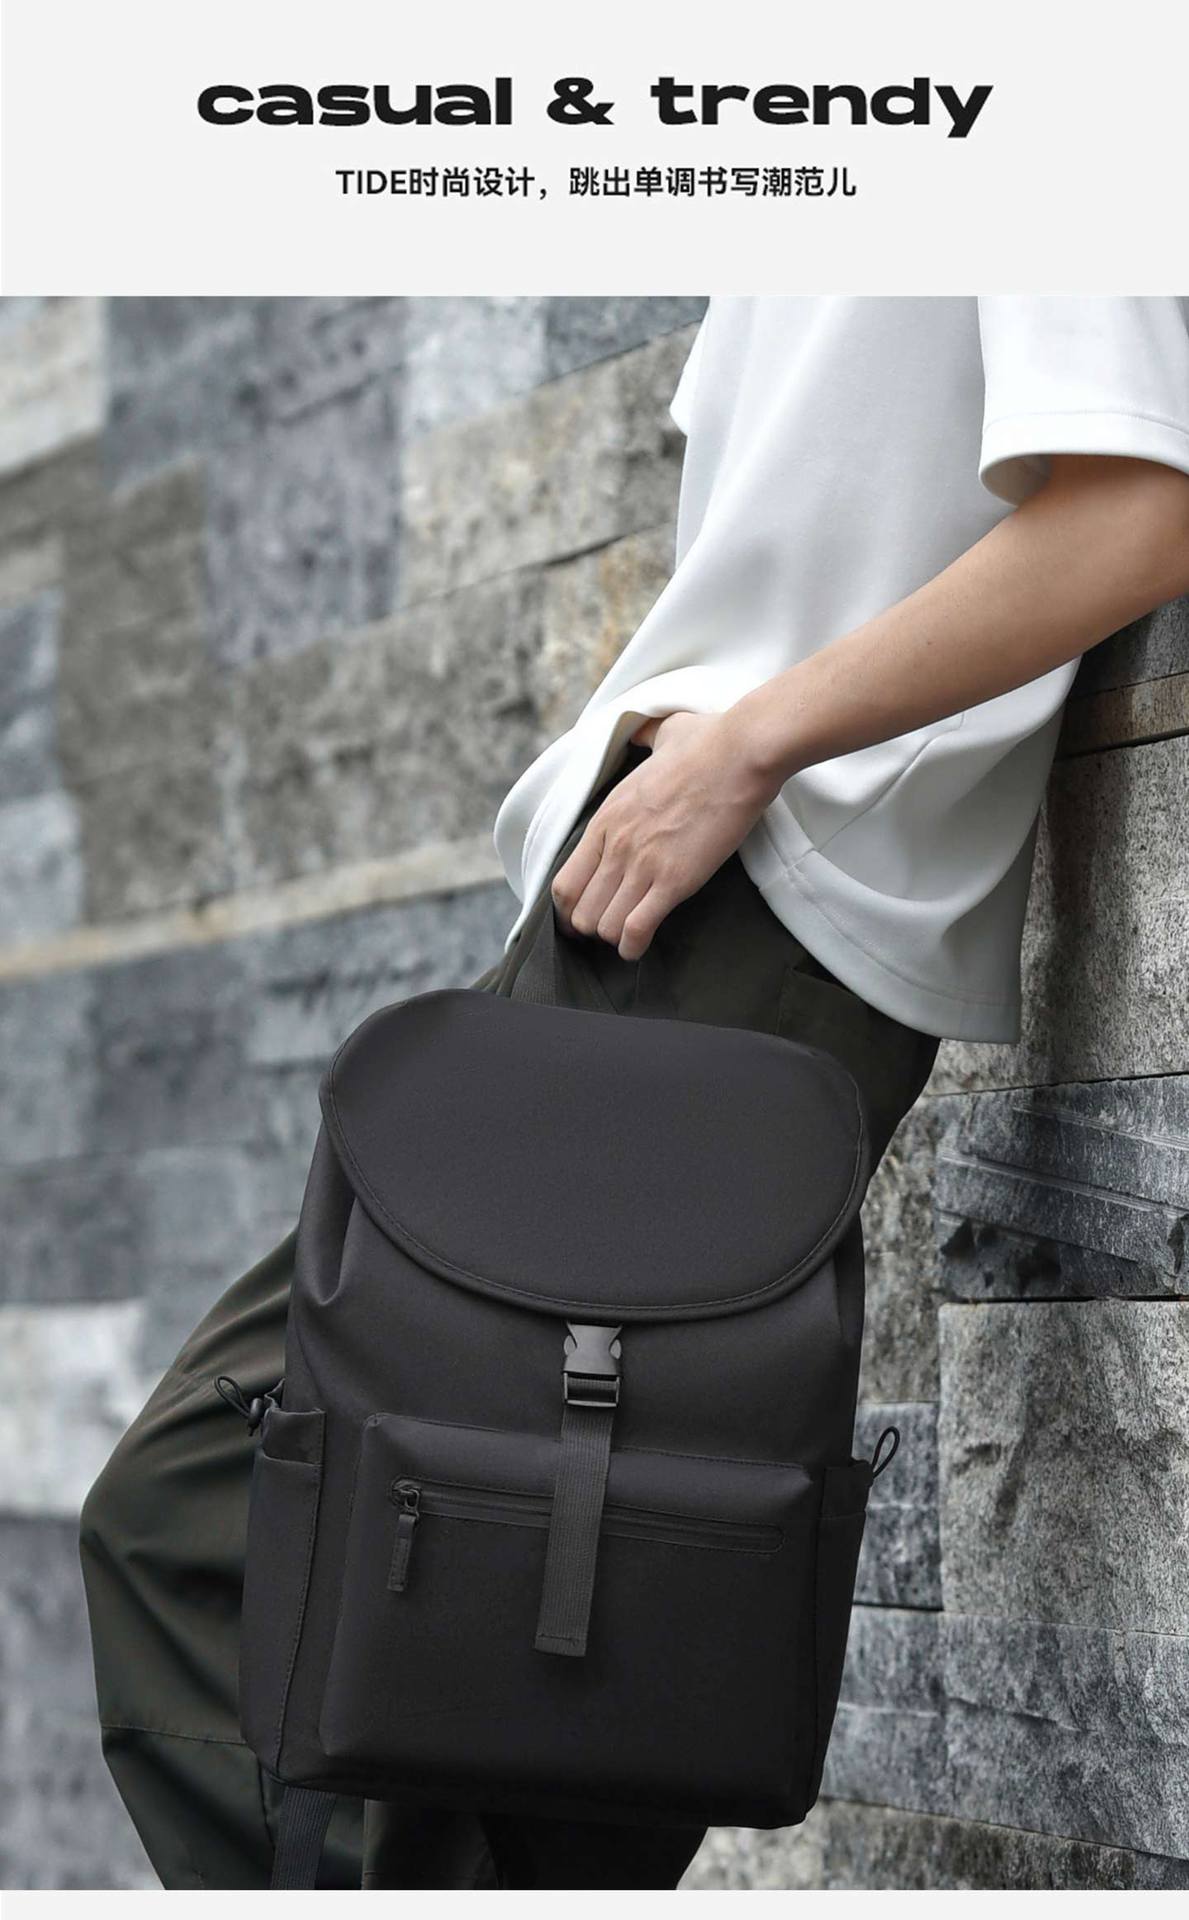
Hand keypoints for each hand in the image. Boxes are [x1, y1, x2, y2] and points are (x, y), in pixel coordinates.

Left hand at [550, 710, 779, 960]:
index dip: (570, 907)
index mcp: (607, 817)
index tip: (583, 913)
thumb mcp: (662, 734)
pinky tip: (639, 948)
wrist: (741, 752)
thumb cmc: (708, 742)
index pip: (564, 882)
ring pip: (604, 926)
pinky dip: (634, 946)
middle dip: (591, 929)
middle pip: (580, 912)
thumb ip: (645, 737)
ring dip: (615, 938)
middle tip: (610, 929)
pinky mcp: (674, 880)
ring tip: (628, 937)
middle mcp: (616, 844)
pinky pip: (636, 930)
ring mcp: (642, 864)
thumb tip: (644, 728)